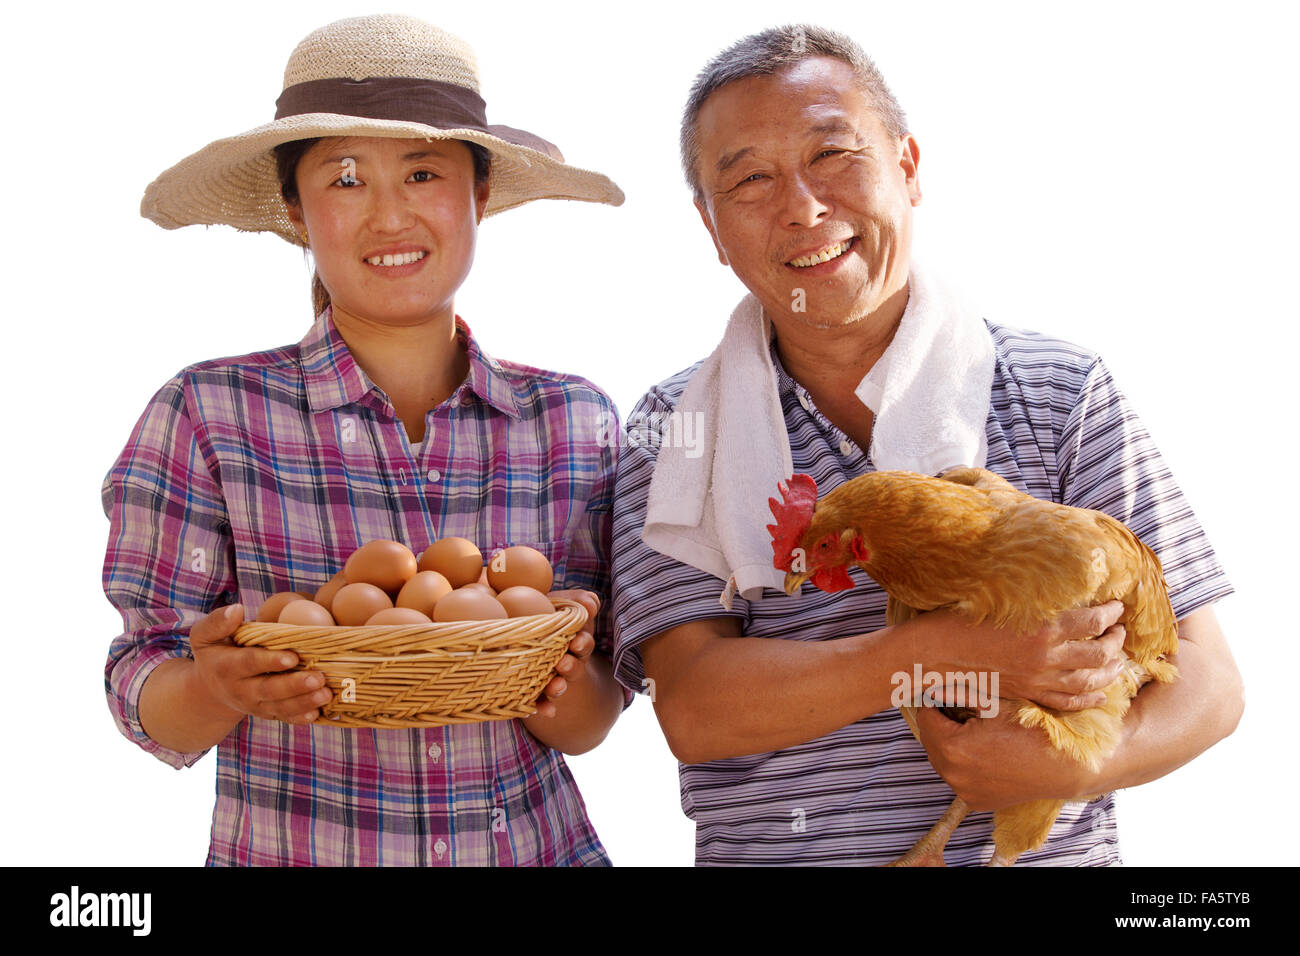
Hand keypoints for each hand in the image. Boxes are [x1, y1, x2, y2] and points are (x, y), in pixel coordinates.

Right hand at [190, 604, 331, 723]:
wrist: (210, 690)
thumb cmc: (215, 653)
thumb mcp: (205, 636)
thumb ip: (217, 622)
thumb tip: (237, 609)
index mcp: (226, 667)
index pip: (249, 663)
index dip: (270, 661)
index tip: (293, 657)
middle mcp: (241, 689)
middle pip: (269, 689)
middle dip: (294, 685)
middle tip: (318, 678)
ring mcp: (255, 704)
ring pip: (280, 706)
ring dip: (304, 702)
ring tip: (326, 694)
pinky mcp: (267, 713)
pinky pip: (283, 718)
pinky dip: (300, 718)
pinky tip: (317, 713)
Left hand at [526, 590, 598, 719]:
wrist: (533, 646)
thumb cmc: (549, 620)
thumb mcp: (563, 609)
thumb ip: (578, 603)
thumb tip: (592, 601)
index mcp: (575, 641)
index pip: (583, 641)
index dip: (582, 642)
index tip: (577, 642)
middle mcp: (568, 662)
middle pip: (575, 666)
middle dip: (572, 666)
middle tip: (564, 663)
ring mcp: (555, 679)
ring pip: (559, 685)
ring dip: (559, 687)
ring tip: (555, 686)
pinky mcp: (539, 694)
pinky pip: (541, 702)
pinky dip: (544, 707)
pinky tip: (546, 711)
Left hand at [912, 704, 1094, 810]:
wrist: (1063, 766)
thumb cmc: (1030, 730)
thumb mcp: (993, 704)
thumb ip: (957, 694)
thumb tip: (931, 686)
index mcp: (953, 746)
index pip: (925, 717)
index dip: (932, 703)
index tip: (942, 695)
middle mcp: (953, 773)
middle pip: (929, 740)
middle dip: (938, 723)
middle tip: (956, 710)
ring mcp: (963, 791)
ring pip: (941, 760)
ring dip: (947, 744)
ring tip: (970, 730)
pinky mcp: (976, 801)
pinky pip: (957, 777)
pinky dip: (961, 764)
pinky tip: (981, 752)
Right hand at [930, 601, 1127, 710]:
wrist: (934, 652)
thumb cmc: (960, 617)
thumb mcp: (1000, 597)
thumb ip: (1034, 597)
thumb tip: (1059, 586)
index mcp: (1042, 627)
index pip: (1094, 620)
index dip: (1112, 613)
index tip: (1117, 605)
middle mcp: (1046, 656)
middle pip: (1100, 653)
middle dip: (1117, 640)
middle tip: (1120, 630)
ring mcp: (1037, 678)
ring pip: (1090, 681)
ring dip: (1111, 670)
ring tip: (1118, 659)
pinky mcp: (1027, 692)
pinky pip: (1067, 701)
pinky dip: (1089, 699)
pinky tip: (1101, 694)